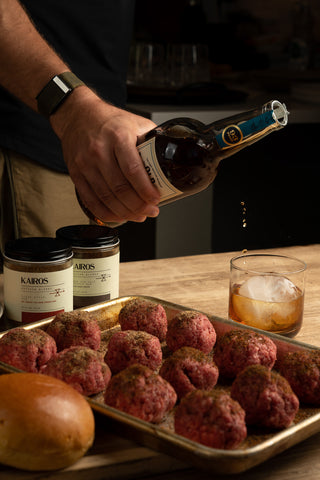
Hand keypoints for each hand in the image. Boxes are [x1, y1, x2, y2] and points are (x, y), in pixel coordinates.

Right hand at [51, 87, 160, 223]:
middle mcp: (99, 150)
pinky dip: (106, 213)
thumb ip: (152, 140)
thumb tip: (171, 159)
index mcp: (118, 136)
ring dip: (125, 212)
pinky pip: (90, 200)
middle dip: (138, 205)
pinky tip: (119, 216)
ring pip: (106, 197)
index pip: (132, 169)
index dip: (145, 189)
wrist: (78, 115)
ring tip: (139, 215)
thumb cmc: (109, 120)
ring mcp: (85, 164)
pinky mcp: (76, 174)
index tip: (156, 199)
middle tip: (150, 210)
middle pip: (120, 188)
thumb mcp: (135, 123)